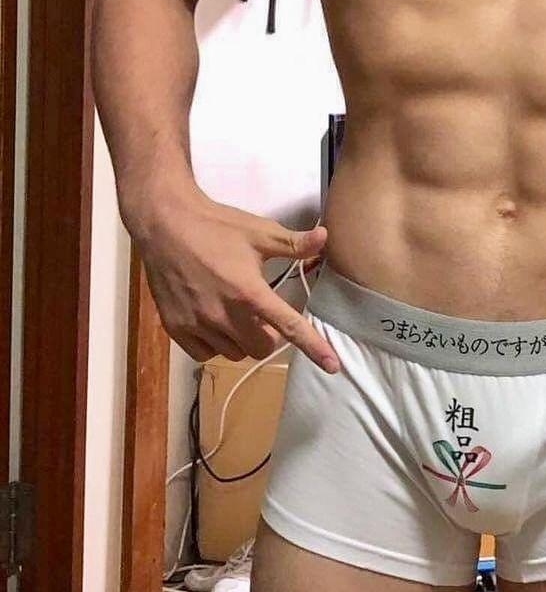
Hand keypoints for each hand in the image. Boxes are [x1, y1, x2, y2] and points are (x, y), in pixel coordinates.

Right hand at [132, 185, 339, 373]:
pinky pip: (204, 354)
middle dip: (270, 337)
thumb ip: (293, 243)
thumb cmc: (216, 226)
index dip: (314, 348)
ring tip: (237, 315)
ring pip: (233, 353)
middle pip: (261, 349)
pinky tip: (215, 322)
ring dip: (242, 341)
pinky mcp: (175, 328)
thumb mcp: (259, 232)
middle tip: (265, 316)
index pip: (289, 327)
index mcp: (249, 292)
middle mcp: (224, 315)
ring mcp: (197, 325)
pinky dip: (215, 345)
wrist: (165, 224)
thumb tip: (324, 238)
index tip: (333, 366)